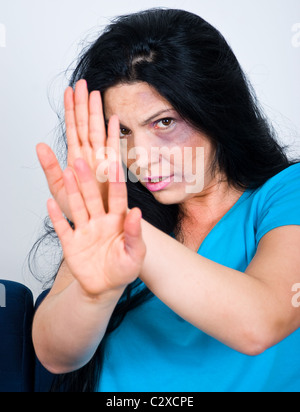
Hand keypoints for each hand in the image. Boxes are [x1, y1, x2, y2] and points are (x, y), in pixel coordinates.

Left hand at [36, 79, 111, 220]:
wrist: (94, 227)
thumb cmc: (78, 209)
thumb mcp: (58, 189)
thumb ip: (50, 167)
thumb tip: (39, 145)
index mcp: (76, 158)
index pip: (72, 128)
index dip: (69, 109)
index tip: (68, 91)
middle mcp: (89, 156)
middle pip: (85, 125)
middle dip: (82, 104)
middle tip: (81, 83)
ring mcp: (101, 163)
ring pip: (97, 133)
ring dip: (95, 113)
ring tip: (92, 94)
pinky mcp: (112, 173)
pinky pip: (113, 151)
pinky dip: (114, 136)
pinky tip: (113, 119)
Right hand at [47, 157, 145, 297]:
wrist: (106, 287)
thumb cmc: (124, 268)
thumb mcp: (135, 253)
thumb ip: (135, 233)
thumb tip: (137, 211)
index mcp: (117, 221)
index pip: (117, 198)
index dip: (115, 182)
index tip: (113, 165)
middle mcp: (99, 221)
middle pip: (92, 197)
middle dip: (87, 179)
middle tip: (80, 161)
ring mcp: (84, 230)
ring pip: (76, 207)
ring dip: (71, 191)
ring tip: (66, 172)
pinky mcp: (71, 243)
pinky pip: (62, 227)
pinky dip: (56, 216)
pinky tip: (51, 202)